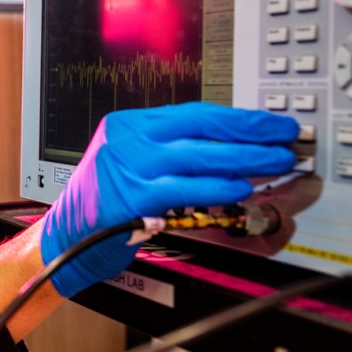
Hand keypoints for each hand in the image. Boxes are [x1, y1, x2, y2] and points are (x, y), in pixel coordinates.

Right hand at [40, 102, 299, 296]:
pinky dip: (216, 188)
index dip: (239, 118)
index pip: (195, 113)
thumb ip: (173, 155)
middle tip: (286, 137)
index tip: (272, 122)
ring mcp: (127, 168)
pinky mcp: (130, 199)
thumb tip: (233, 151)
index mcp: (130, 125)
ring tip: (276, 162)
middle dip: (251, 132)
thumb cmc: (104, 204)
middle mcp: (128, 140)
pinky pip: (184, 190)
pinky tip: (241, 189)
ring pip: (198, 156)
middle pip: (201, 128)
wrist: (64, 238)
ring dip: (244, 158)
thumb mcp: (132, 165)